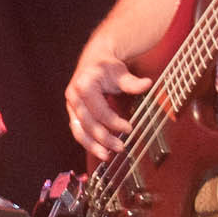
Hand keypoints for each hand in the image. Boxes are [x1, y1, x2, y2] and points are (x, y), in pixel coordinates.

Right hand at [64, 41, 149, 158]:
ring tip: (106, 156)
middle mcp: (74, 95)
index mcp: (84, 84)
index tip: (129, 129)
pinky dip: (88, 142)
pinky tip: (100, 150)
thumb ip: (132, 82)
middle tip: (120, 147)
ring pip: (79, 130)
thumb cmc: (107, 66)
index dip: (114, 122)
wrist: (94, 60)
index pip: (99, 110)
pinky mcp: (72, 112)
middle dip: (104, 138)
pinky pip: (78, 130)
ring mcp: (71, 105)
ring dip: (92, 145)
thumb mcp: (121, 72)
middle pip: (88, 123)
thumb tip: (147, 84)